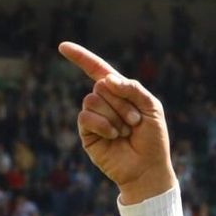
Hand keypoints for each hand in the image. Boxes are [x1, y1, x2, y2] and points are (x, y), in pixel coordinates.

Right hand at [57, 41, 175, 203]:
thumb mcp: (151, 107)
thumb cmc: (152, 139)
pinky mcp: (87, 133)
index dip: (81, 57)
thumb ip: (133, 88)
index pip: (97, 69)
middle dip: (122, 103)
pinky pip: (86, 117)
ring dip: (115, 116)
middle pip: (101, 86)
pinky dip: (103, 125)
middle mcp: (104, 102)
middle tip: (135, 122)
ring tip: (125, 131)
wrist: (147, 168)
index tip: (62, 46)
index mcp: (119, 92)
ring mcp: (94, 117)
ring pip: (93, 100)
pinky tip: (113, 136)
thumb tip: (106, 80)